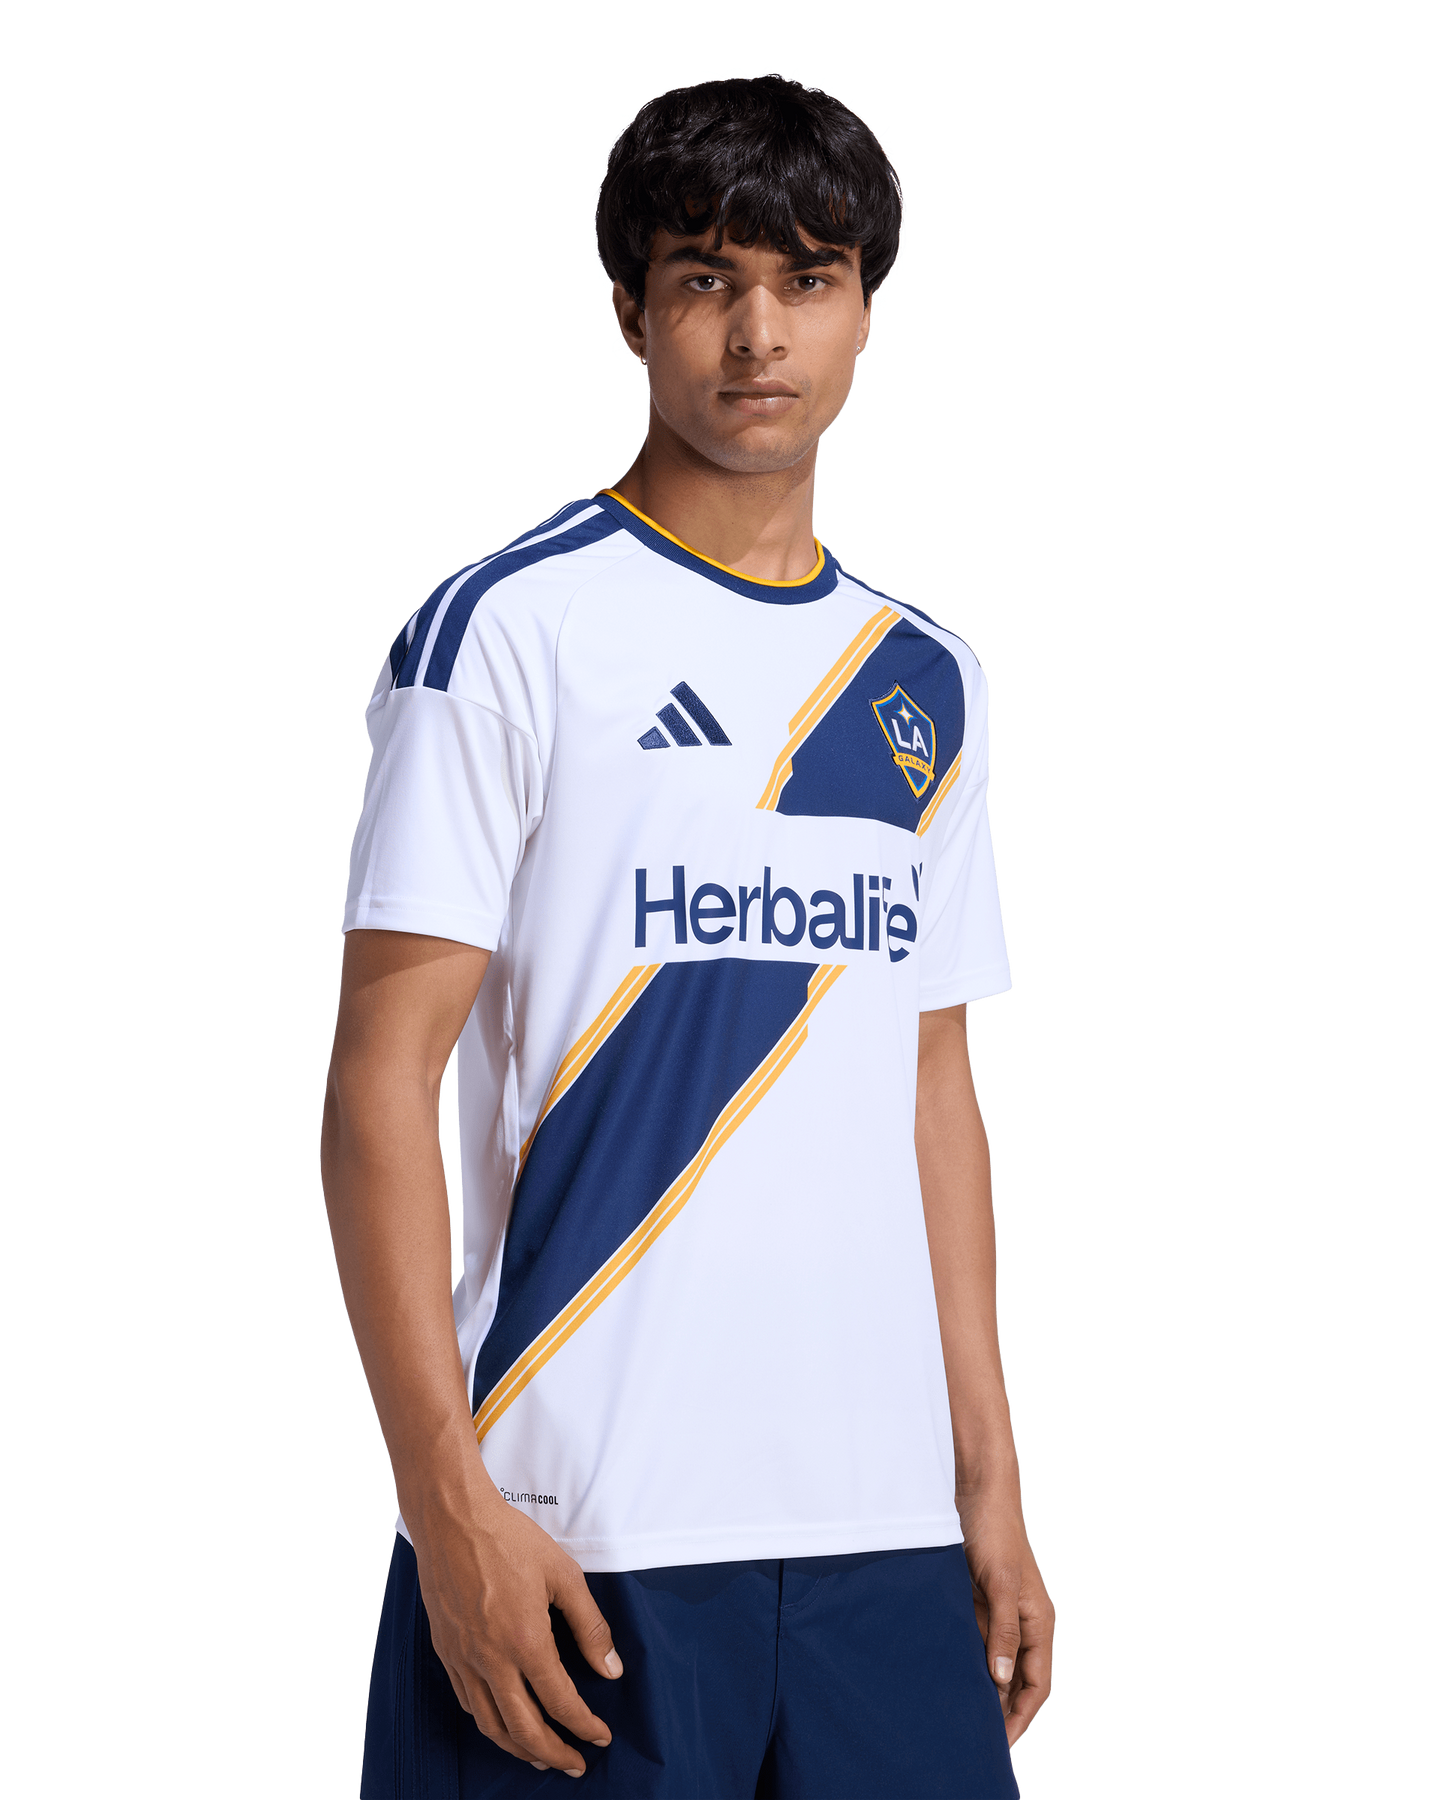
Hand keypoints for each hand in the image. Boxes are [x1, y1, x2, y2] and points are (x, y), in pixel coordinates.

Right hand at [411, 1479, 622, 1776]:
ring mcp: (464, 1658)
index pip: (560, 1701)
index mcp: (525, 1640)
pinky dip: (488, 1723)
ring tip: (541, 1757)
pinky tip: (502, 1722)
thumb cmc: (508, 1540)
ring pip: (490, 1724)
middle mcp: (491, 1659)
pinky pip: (467, 1703)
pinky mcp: (445, 1651)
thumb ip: (590, 1625)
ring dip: (519, 1748)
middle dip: (553, 1753)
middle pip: (523, 1728)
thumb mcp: (562, 1574)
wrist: (452, 1520)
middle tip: (574, 1764)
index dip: (584, 1726)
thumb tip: (611, 1667)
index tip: (600, 1736)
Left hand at [959, 1499, 1055, 1748]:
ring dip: (985, 1689)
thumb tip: (1001, 1680)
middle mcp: (1025, 1623)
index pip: (1037, 1683)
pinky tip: (950, 1678)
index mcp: (1040, 1622)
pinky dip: (970, 1663)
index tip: (1000, 1742)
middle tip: (977, 1740)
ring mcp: (1003, 1614)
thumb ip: (1003, 1631)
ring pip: (997, 1664)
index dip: (1021, 1714)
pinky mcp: (981, 1603)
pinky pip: (979, 1643)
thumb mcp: (1001, 1583)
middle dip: (1003, 1710)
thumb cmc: (995, 1533)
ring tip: (963, 1718)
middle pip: (1019, 1679)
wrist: (978, 1492)